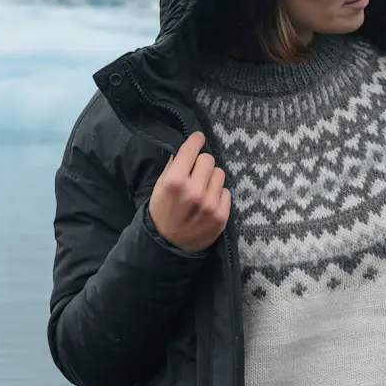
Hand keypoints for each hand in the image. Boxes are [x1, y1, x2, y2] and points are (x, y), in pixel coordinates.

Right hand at [148, 132, 231, 252]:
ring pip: (220, 174)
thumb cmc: (162, 213)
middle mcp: (194, 191)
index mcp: (174, 181)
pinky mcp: (221, 216)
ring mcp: (210, 204)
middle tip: (195, 175)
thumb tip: (187, 148)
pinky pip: (226, 192)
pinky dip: (218, 195)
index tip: (198, 138)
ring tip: (201, 191)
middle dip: (201, 164)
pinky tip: (207, 204)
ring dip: (211, 179)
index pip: (192, 149)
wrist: (168, 247)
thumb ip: (173, 166)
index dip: (195, 141)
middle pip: (208, 159)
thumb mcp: (159, 187)